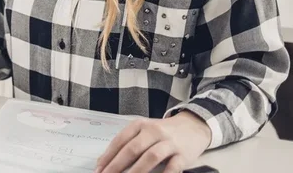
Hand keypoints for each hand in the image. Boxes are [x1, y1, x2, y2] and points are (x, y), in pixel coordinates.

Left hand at [96, 111, 210, 172]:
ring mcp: (169, 142)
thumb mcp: (144, 131)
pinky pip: (173, 167)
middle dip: (117, 165)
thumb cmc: (164, 132)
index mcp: (140, 125)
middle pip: (132, 149)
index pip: (120, 141)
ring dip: (137, 171)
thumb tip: (105, 161)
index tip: (99, 169)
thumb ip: (127, 143)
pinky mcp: (183, 154)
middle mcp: (154, 131)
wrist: (193, 126)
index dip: (108, 156)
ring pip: (150, 157)